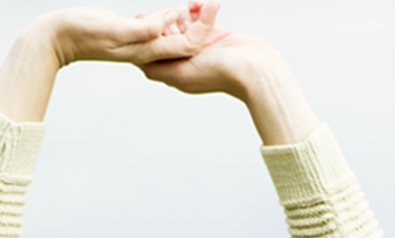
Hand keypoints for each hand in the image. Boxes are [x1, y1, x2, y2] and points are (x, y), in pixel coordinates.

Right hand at [47, 6, 214, 66]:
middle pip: (187, 42)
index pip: (188, 45)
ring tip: (201, 2)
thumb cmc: (81, 33)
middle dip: (204, 24)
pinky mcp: (133, 36)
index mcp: (148, 51)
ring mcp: (142, 44)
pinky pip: (161, 29)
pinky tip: (178, 9)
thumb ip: (142, 29)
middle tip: (213, 2)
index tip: (213, 4)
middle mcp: (149, 51)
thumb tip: (168, 23)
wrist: (58, 39)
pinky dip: (173, 19)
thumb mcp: (114, 28)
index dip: (205, 27)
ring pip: (175, 36)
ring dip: (190, 20)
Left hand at [141, 1, 319, 144]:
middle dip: (168, 19)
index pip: (155, 50)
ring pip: (185, 23)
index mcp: (178, 72)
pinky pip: (204, 19)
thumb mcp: (182, 73)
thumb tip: (137, 63)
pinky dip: (204, 10)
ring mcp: (204, 48)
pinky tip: (209, 3)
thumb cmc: (221, 74)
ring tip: (195, 5)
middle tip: (172, 10)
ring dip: (186, 11)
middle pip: (168, 34)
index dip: (150, 33)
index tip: (146, 19)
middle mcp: (189, 61)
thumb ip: (159, 68)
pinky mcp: (219, 37)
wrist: (257, 70)